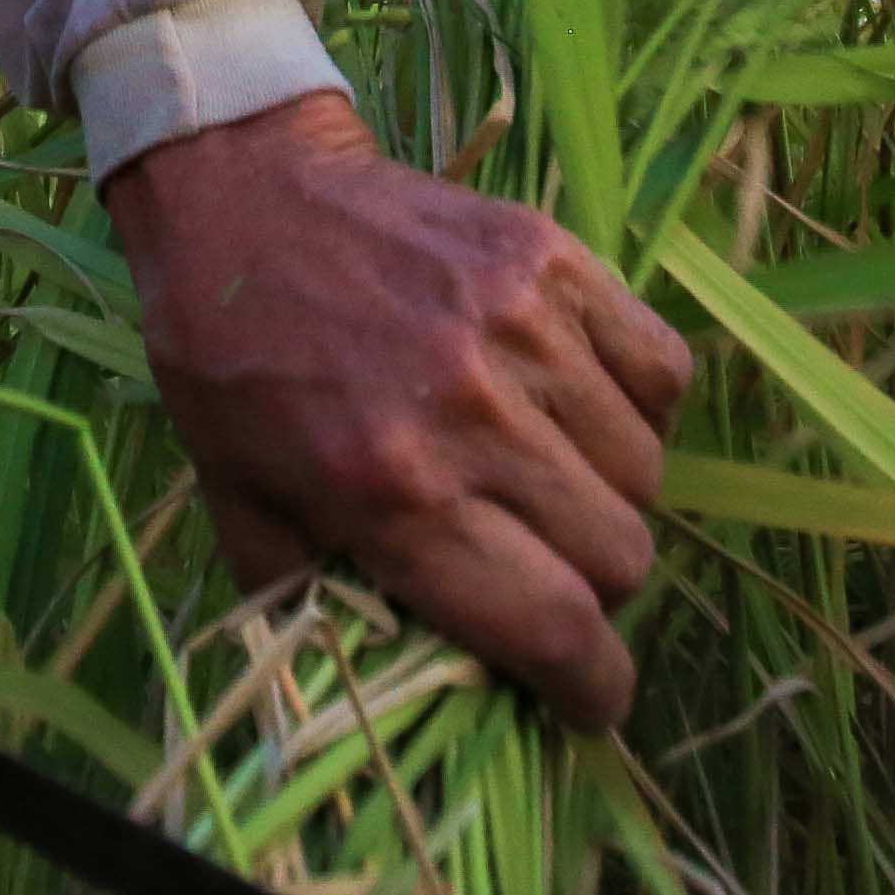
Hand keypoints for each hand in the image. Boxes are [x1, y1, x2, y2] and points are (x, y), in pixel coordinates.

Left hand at [99, 89, 695, 726]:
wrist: (242, 197)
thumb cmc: (234, 368)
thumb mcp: (245, 512)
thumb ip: (329, 611)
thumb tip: (422, 697)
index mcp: (389, 494)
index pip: (555, 627)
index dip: (591, 685)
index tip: (591, 694)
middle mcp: (469, 415)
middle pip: (618, 556)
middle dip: (593, 589)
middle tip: (548, 569)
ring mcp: (521, 328)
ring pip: (646, 471)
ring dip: (611, 496)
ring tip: (551, 477)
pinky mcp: (552, 259)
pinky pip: (660, 370)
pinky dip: (639, 405)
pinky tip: (579, 405)